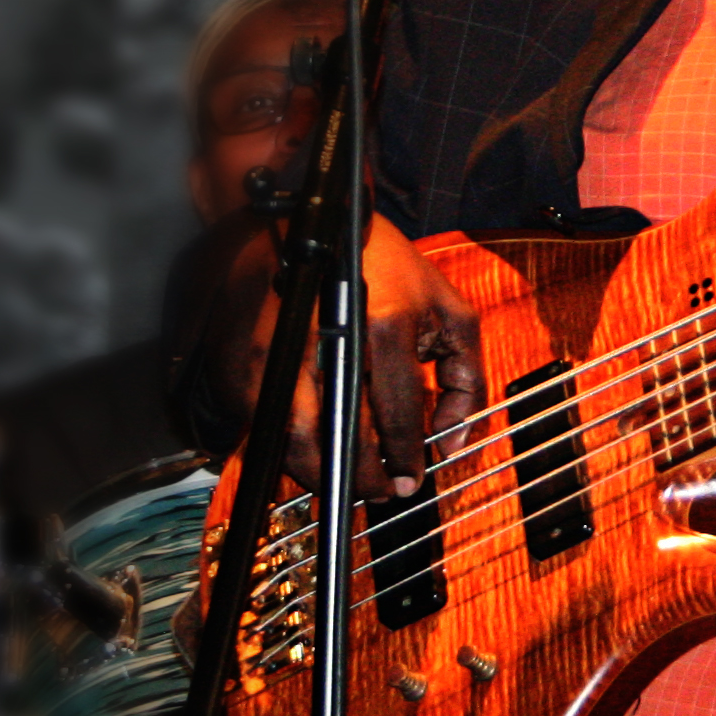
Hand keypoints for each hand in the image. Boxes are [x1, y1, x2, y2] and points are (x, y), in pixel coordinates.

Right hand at [196, 215, 483, 499]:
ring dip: (322, 474)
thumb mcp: (447, 308)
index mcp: (387, 323)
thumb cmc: (389, 266)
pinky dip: (290, 450)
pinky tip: (314, 454)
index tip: (411, 480)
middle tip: (380, 492)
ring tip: (346, 483)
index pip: (396, 413)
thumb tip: (451, 439)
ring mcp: (285, 350)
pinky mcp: (251, 358)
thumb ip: (464, 376)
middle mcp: (333, 339)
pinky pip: (268, 424)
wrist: (322, 223)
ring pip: (295, 441)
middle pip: (342, 436)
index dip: (405, 457)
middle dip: (364, 478)